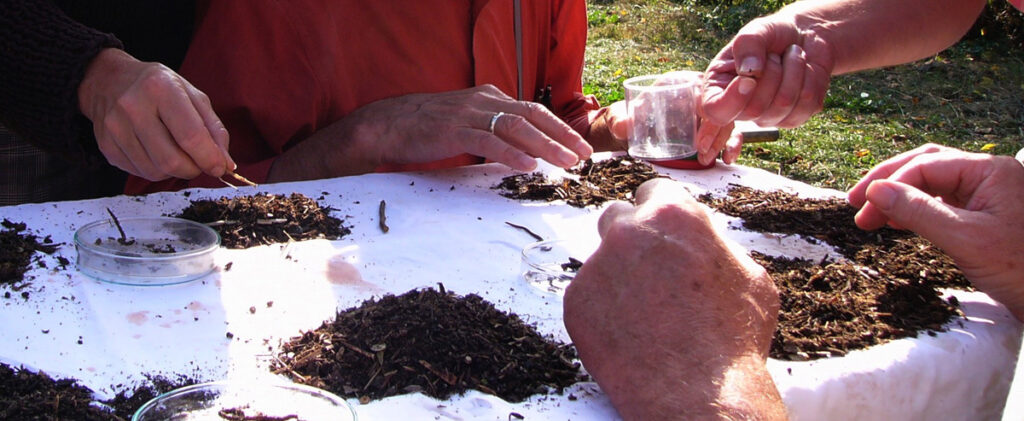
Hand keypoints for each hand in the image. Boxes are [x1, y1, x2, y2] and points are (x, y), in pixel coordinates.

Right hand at [78, 49, 233, 180]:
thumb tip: (226, 164)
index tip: (220, 167)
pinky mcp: (105, 145)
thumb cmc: (157, 87)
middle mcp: (133, 106)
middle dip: (194, 169)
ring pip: (155, 171)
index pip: (190, 136)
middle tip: (199, 162)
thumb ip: (214, 129)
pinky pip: (139, 172)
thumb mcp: (193, 96)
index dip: (210, 159)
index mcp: (161, 88)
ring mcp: (115, 127)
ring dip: (175, 171)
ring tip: (177, 153)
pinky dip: (156, 170)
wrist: (108, 80)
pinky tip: (156, 152)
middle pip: (172, 161)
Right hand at [270, 85, 592, 181]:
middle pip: (532, 115)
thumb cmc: (427, 130)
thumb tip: (522, 153)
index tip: (579, 147)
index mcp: (488, 96)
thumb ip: (492, 133)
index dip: (559, 128)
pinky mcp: (453, 130)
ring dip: (545, 145)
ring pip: (516, 126)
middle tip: (583, 156)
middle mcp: (483, 99)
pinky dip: (512, 153)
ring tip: (565, 162)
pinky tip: (529, 165)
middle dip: (561, 136)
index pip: (533, 110)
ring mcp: (468, 113)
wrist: (386, 125)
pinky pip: (489, 140)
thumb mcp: (466, 125)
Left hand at [563, 178, 784, 419]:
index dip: (661, 213)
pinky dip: (603, 312)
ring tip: (647, 316)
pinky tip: (630, 336)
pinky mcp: (575, 302)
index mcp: (673, 214)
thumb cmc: (734, 339)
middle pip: (617, 218)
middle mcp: (627, 232)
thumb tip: (702, 238)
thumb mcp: (749, 276)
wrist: (699, 395)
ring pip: (602, 261)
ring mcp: (596, 266)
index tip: (663, 232)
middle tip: (651, 274)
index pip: (653, 191)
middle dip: (632, 239)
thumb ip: (715, 245)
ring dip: (618, 278)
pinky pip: (588, 297)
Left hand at [602, 71, 737, 165]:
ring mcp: (706, 108)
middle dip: (715, 130)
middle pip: (718, 106)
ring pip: (727, 119)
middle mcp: (696, 92)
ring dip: (723, 140)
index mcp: (678, 83)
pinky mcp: (711, 124)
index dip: (706, 110)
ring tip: (707, 158)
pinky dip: (732, 143)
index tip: (699, 134)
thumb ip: (620, 122)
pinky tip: (728, 158)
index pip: (701, 90)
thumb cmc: (630, 118)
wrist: (634, 128)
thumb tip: (623, 126)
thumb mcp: (623, 119)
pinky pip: (729, 130)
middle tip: (702, 151)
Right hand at [698, 15, 833, 159]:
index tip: (749, 79)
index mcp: (719, 90)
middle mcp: (741, 109)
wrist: (804, 36)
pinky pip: (806, 104)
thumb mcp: (755, 32)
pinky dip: (809, 78)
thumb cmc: (772, 35)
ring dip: (793, 70)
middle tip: (775, 54)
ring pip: (783, 105)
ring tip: (792, 55)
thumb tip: (750, 72)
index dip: (732, 100)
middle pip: (754, 109)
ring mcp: (767, 118)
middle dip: (772, 73)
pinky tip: (804, 68)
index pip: (716, 112)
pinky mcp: (794, 118)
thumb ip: (747, 45)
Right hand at [848, 144, 1023, 319]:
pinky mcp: (984, 217)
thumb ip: (918, 212)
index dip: (890, 184)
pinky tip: (896, 222)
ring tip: (870, 216)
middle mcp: (988, 176)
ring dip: (899, 197)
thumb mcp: (966, 239)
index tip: (862, 209)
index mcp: (990, 170)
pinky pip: (942, 204)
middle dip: (888, 183)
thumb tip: (875, 191)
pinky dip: (915, 211)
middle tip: (855, 204)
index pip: (927, 165)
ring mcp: (987, 196)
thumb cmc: (1022, 268)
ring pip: (931, 185)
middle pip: (926, 166)